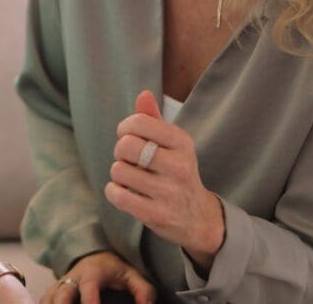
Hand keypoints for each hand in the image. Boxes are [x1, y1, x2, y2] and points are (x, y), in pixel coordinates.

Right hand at [40, 251, 155, 303]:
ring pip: (49, 299)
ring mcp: (60, 285)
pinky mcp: (53, 292)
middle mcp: (72, 278)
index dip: (90, 302)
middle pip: (61, 295)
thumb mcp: (133, 275)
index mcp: (92, 273)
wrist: (95, 255)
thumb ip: (143, 291)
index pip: (88, 289)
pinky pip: (44, 301)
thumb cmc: (115, 269)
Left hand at [105, 91, 224, 270]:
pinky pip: (117, 195)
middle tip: (130, 159)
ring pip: (119, 170)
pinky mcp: (156, 215)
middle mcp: (179, 166)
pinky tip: (125, 192)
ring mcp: (168, 192)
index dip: (125, 128)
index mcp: (182, 142)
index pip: (139, 122)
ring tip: (133, 177)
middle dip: (120, 151)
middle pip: (126, 146)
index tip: (130, 136)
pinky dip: (114, 191)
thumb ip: (153, 119)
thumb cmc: (177, 172)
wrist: (198, 218)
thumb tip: (143, 94)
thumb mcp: (173, 144)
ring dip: (119, 174)